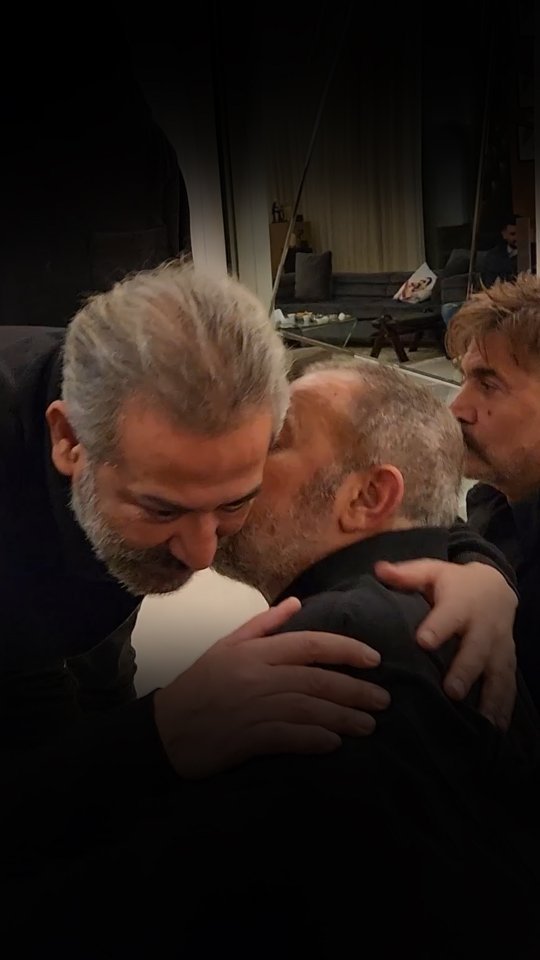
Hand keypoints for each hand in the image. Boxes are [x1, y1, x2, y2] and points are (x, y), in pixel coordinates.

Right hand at [154, 597, 389, 778]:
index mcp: (255, 651)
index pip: (310, 644)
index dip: (346, 650)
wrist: (165, 729)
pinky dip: (316, 739)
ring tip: (369, 724)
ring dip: (344, 717)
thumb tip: (297, 602)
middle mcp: (258, 677)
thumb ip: (263, 624)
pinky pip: (292, 737)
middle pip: (317, 679)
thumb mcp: (226, 645)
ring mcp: (254, 708)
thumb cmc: (199, 684)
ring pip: (310, 709)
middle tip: (384, 699)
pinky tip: (335, 743)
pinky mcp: (249, 739)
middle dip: (355, 689)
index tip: (374, 659)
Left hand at [374, 559, 516, 729]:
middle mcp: (483, 627)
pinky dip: (503, 708)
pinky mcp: (506, 662)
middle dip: (465, 671)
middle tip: (452, 691)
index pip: (448, 615)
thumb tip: (379, 569)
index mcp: (460, 604)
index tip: (423, 641)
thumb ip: (406, 575)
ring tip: (480, 722)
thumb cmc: (453, 584)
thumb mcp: (432, 572)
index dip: (437, 627)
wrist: (496, 588)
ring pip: (496, 673)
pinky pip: (508, 686)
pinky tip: (495, 730)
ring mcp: (498, 647)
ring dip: (489, 697)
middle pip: (475, 650)